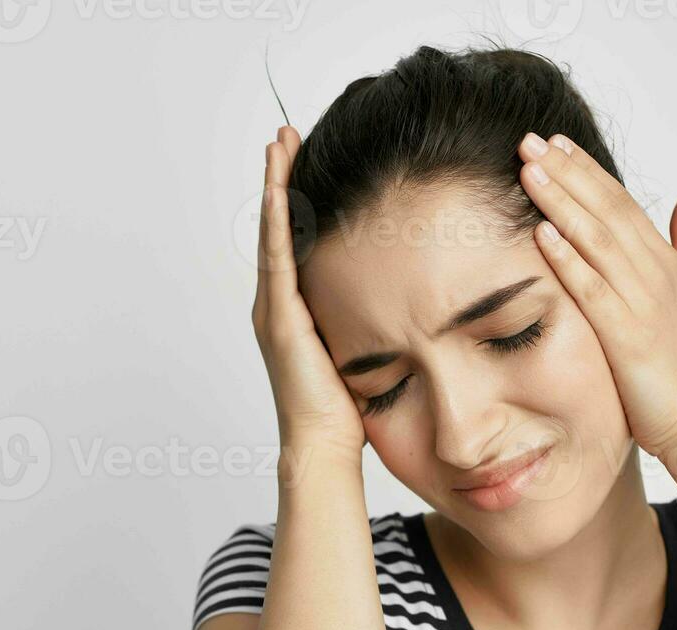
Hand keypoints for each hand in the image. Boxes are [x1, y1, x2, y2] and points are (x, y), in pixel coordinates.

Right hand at [253, 126, 364, 461]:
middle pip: (276, 226)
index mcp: (294, 309)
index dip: (295, 198)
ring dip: (275, 185)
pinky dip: (277, 222)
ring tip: (278, 143)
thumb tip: (403, 293)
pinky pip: (279, 260)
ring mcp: (274, 310)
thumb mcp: (362, 348)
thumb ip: (368, 317)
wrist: (323, 447)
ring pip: (273, 233)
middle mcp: (277, 304)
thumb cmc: (346, 411)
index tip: (303, 159)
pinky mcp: (282, 319)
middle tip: (284, 134)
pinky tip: (280, 189)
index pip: (293, 240)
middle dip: (280, 178)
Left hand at [515, 132, 676, 458]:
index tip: (556, 143)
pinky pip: (593, 290)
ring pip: (598, 240)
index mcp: (666, 262)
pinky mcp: (628, 335)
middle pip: (607, 210)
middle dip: (568, 172)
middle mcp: (656, 273)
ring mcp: (643, 302)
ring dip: (563, 202)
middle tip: (529, 140)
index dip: (588, 171)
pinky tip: (542, 235)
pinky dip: (569, 259)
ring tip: (530, 170)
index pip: (622, 204)